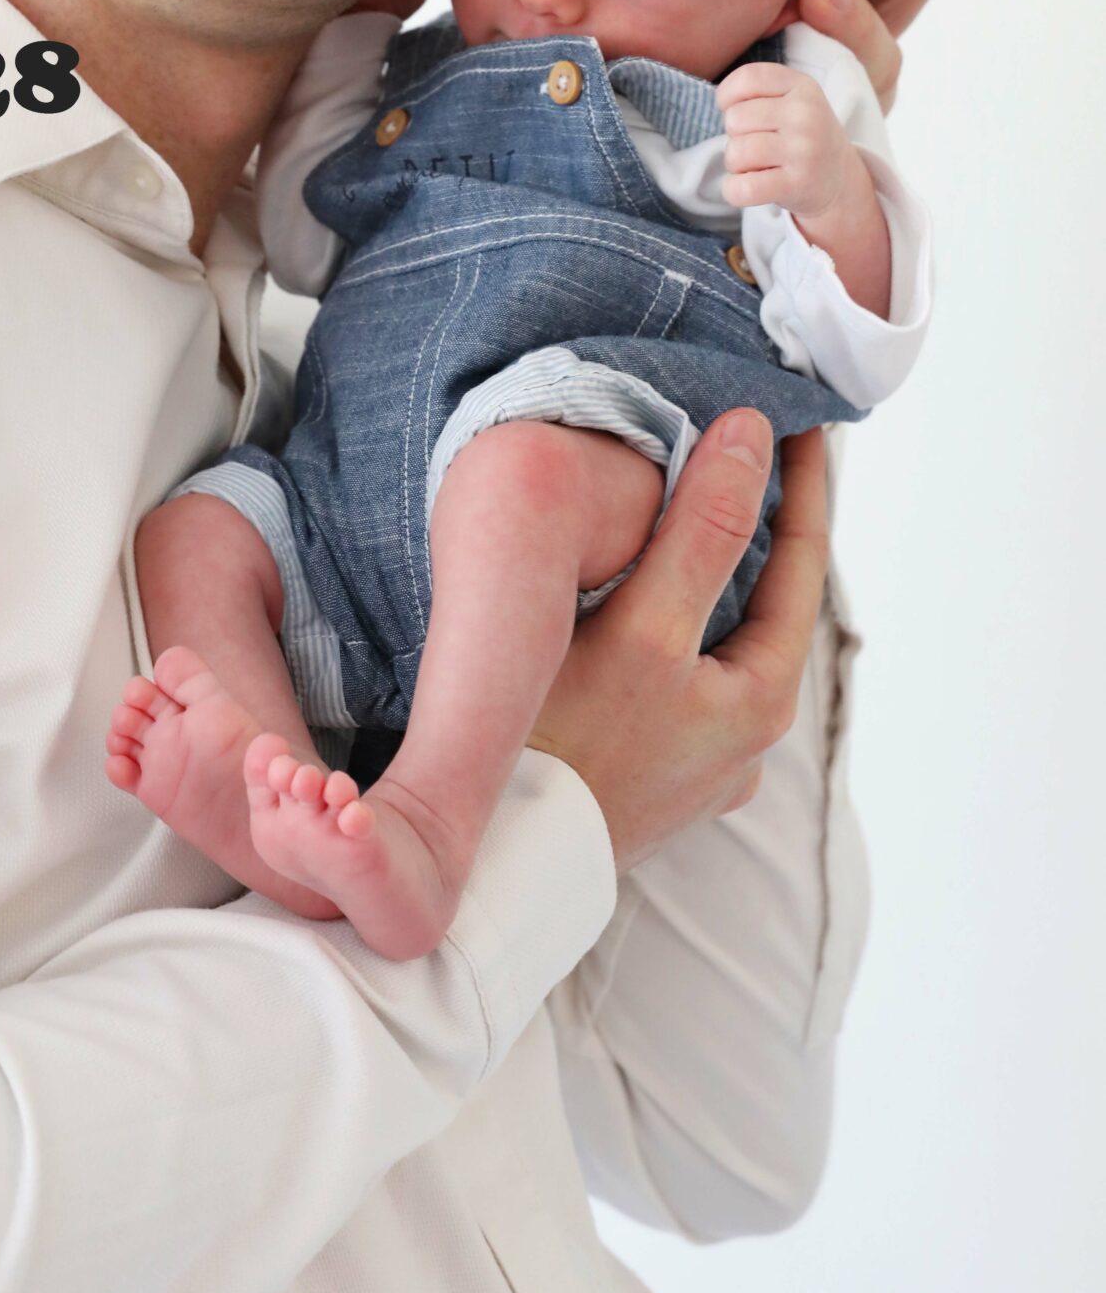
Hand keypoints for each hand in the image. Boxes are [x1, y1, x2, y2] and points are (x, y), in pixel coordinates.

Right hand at [527, 418, 829, 871]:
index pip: (799, 567)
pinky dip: (658, 626)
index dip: (802, 487)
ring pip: (708, 645)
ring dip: (699, 578)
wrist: (490, 873)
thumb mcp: (643, 632)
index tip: (800, 419)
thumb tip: (753, 435)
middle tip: (739, 449)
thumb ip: (701, 532)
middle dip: (750, 528)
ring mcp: (692, 766)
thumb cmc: (564, 752)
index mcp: (757, 703)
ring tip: (676, 512)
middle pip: (758, 606)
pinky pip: (667, 679)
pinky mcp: (643, 778)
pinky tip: (621, 608)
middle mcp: (738, 742)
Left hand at [716, 62, 866, 218]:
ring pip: (736, 153)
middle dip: (735, 136)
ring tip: (757, 165)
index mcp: (802, 86)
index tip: (738, 111)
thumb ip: (757, 91)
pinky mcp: (798, 184)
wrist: (841, 179)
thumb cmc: (800, 136)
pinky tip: (746, 188)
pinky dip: (734, 190)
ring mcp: (804, 150)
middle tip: (757, 145)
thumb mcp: (792, 100)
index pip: (747, 78)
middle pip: (735, 119)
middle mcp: (806, 115)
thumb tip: (721, 103)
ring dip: (736, 164)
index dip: (728, 97)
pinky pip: (744, 187)